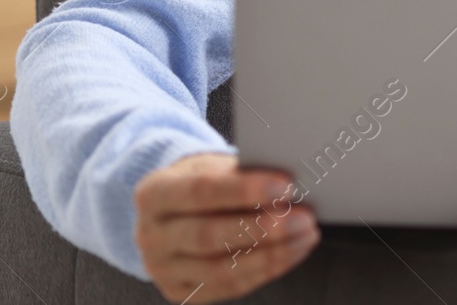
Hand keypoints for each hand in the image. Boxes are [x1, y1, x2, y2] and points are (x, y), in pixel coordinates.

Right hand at [134, 153, 318, 302]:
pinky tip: (290, 254)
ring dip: (272, 254)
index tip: (286, 186)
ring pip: (220, 269)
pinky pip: (228, 287)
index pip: (200, 192)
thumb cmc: (198, 182)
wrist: (170, 210)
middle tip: (303, 217)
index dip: (245, 190)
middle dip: (263, 229)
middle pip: (209, 236)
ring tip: (306, 236)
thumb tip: (288, 187)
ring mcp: (162, 269)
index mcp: (153, 194)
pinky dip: (265, 270)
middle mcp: (151, 235)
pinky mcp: (180, 291)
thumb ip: (241, 175)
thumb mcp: (210, 167)